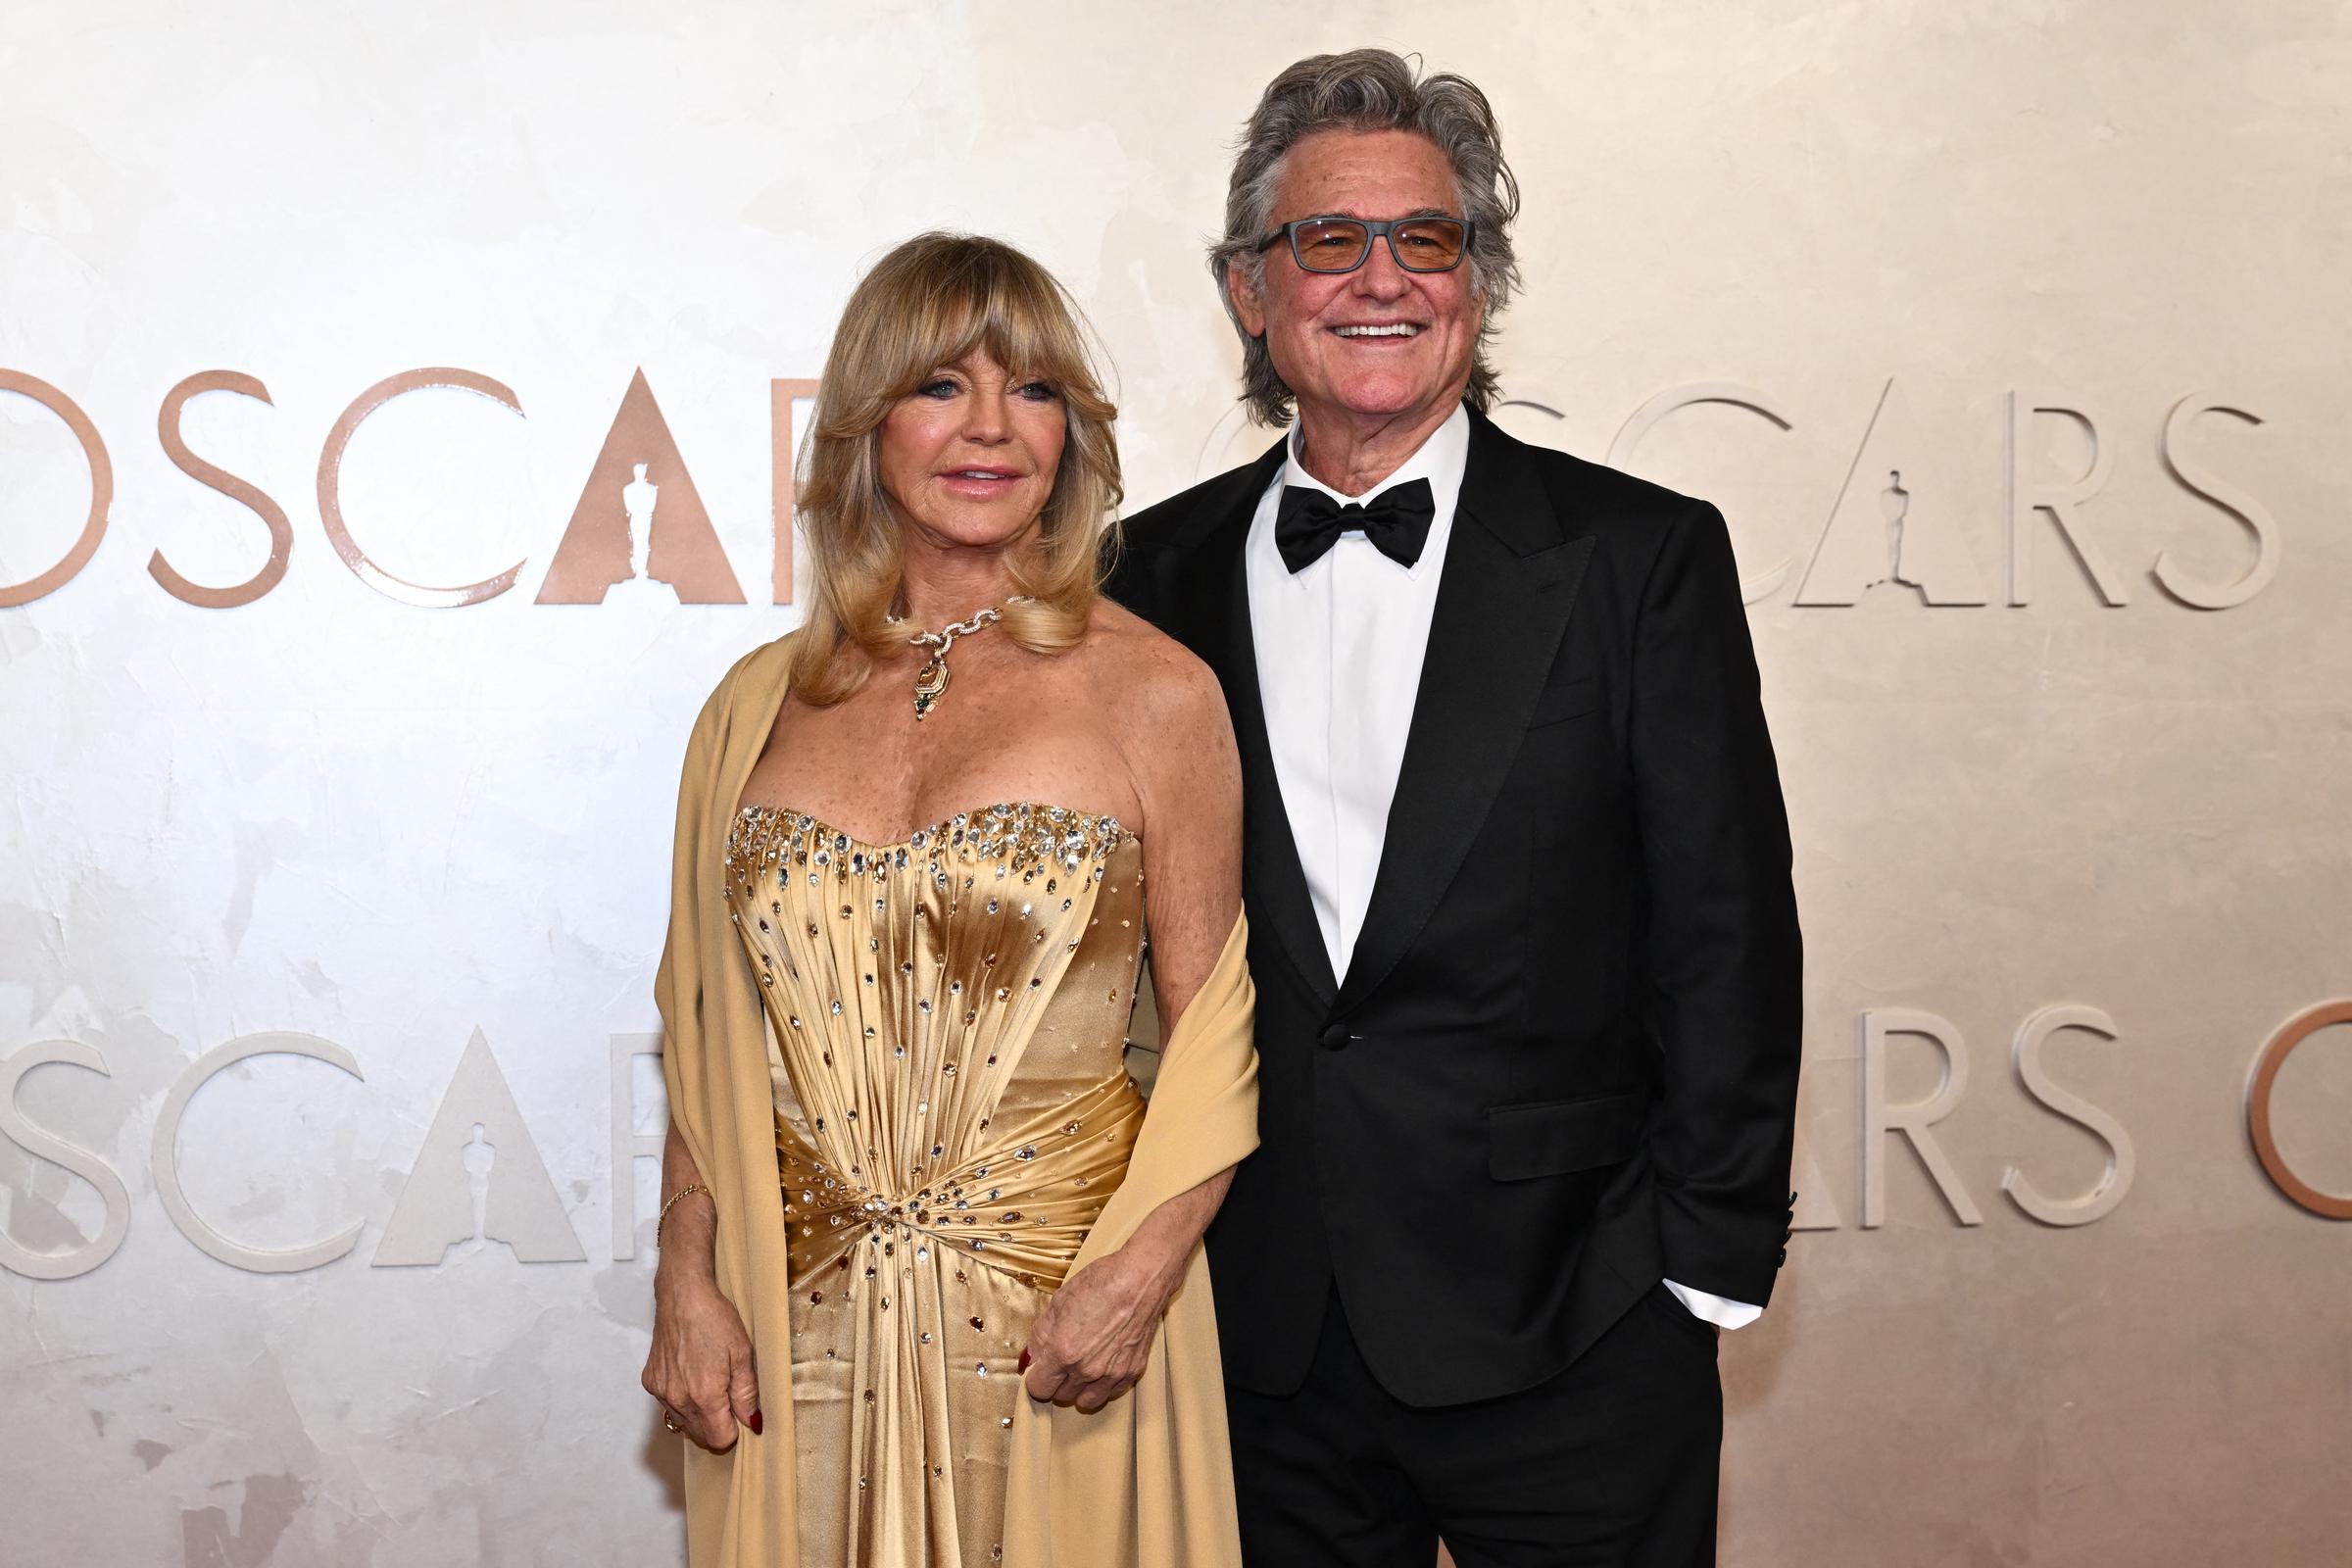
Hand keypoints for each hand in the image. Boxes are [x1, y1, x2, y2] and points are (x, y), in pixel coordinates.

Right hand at [643, 1269, 760, 1450]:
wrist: (683, 1295)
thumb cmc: (715, 1319)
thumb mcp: (742, 1354)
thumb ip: (747, 1394)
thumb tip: (752, 1423)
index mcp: (705, 1396)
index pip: (719, 1439)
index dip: (734, 1429)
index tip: (739, 1411)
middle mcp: (678, 1399)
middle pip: (700, 1436)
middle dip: (717, 1424)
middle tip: (728, 1395)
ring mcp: (661, 1391)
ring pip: (683, 1423)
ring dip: (699, 1414)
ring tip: (709, 1382)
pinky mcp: (651, 1382)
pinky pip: (669, 1405)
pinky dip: (682, 1399)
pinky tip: (691, 1375)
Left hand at [1020, 1241, 1182, 1413]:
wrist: (1141, 1279)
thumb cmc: (1102, 1283)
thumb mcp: (1059, 1302)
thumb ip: (1041, 1334)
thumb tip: (1032, 1355)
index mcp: (1063, 1352)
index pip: (1039, 1388)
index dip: (1036, 1378)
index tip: (1040, 1369)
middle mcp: (1087, 1369)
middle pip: (1062, 1396)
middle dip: (1057, 1382)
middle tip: (1062, 1362)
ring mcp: (1112, 1373)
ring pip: (1087, 1402)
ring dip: (1080, 1389)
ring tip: (1082, 1368)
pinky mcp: (1132, 1371)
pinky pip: (1111, 1393)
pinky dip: (1104, 1385)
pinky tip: (1103, 1364)